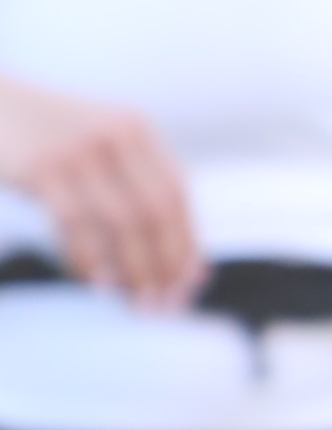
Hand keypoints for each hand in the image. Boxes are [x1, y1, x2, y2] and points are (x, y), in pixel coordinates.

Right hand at [0, 76, 203, 306]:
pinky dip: (88, 259)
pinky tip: (93, 281)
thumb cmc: (46, 138)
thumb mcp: (97, 145)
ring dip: (133, 268)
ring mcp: (79, 151)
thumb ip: (131, 184)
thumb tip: (168, 249)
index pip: (176, 192)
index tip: (189, 279)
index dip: (186, 239)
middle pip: (156, 210)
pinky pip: (75, 224)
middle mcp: (115, 135)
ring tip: (136, 299)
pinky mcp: (44, 168)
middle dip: (165, 261)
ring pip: (122, 222)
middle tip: (163, 299)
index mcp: (136, 130)